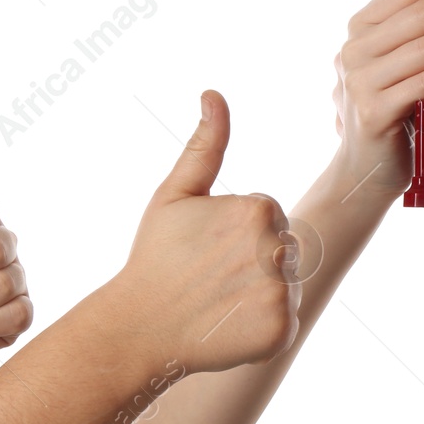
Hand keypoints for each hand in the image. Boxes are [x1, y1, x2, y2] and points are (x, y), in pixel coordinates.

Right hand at [105, 91, 300, 372]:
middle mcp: (278, 247)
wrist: (136, 330)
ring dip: (260, 294)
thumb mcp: (175, 194)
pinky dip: (263, 329)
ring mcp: (281, 292)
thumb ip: (205, 145)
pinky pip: (286, 323)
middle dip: (254, 263)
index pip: (269, 219)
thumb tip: (214, 94)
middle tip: (211, 281)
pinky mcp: (282, 330)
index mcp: (260, 208)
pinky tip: (228, 327)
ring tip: (218, 303)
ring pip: (287, 286)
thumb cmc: (156, 258)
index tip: (205, 252)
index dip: (236, 236)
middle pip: (284, 250)